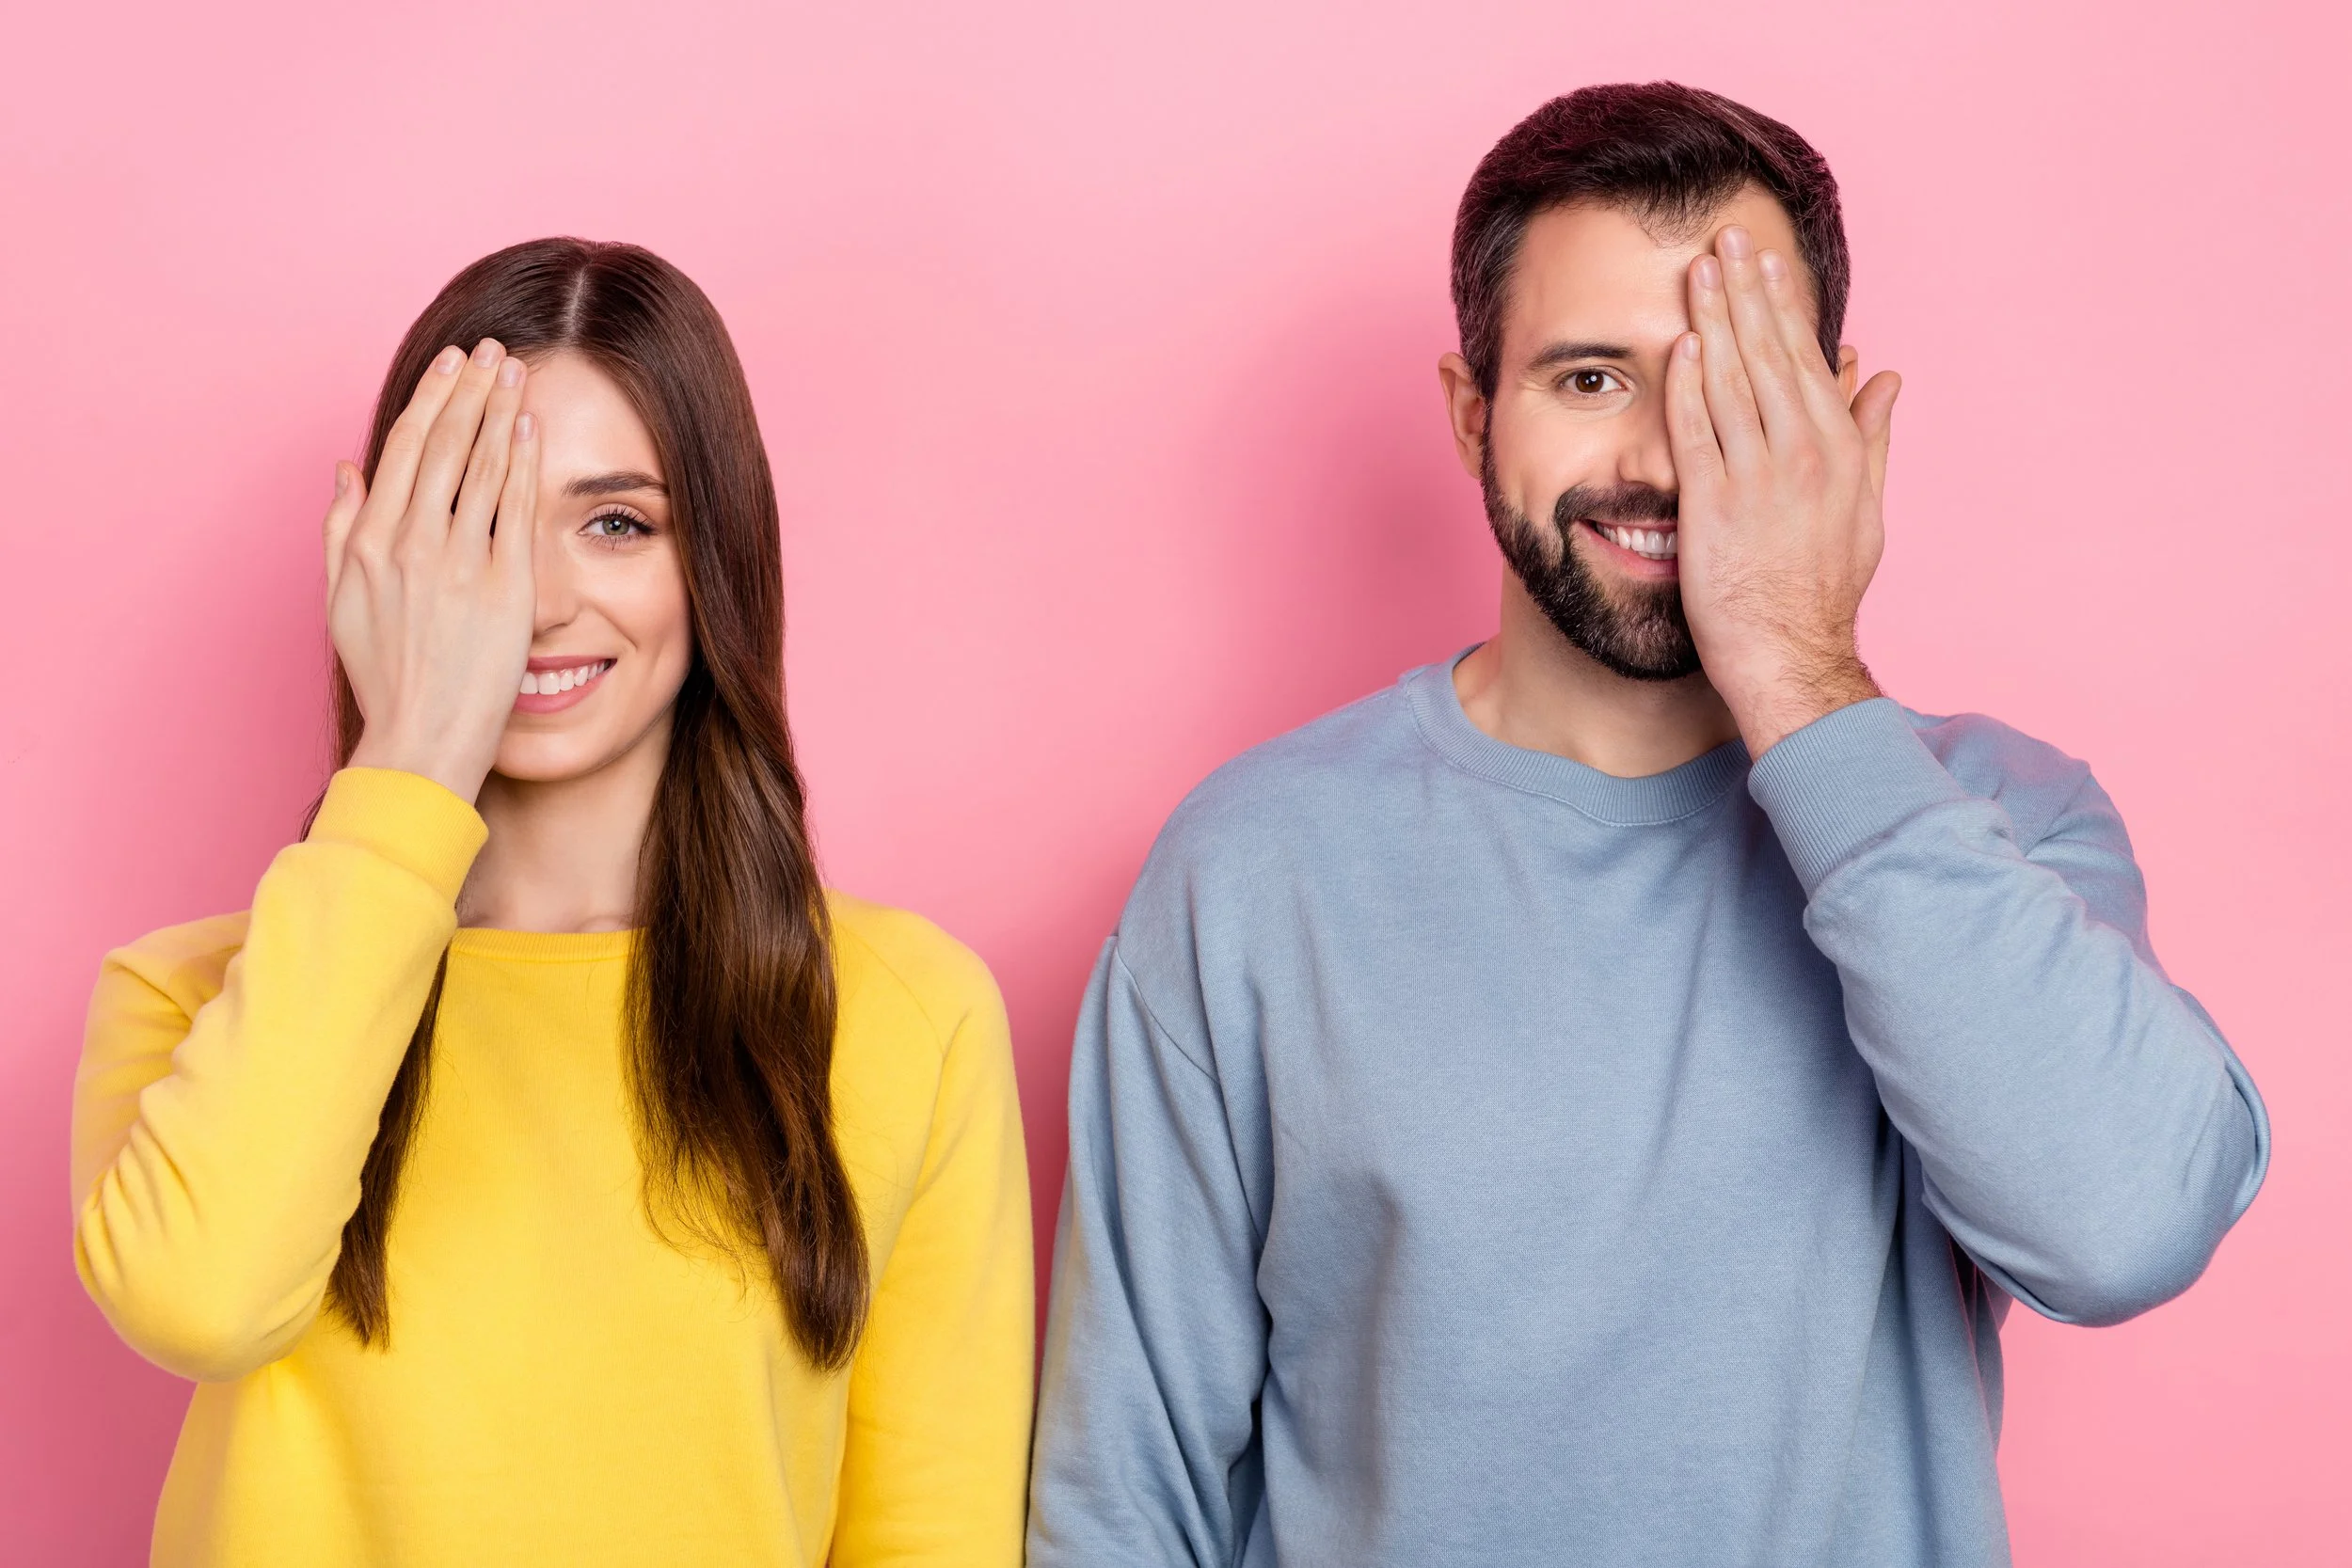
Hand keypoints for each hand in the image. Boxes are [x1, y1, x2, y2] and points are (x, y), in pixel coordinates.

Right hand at [322, 339, 536, 802]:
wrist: (421, 737)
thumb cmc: (386, 676)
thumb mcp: (343, 600)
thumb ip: (342, 529)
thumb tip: (348, 468)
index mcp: (371, 542)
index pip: (404, 450)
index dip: (431, 400)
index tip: (450, 364)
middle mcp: (412, 544)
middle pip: (445, 446)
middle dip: (469, 390)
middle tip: (492, 347)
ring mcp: (458, 564)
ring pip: (480, 468)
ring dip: (499, 411)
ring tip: (517, 371)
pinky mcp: (504, 588)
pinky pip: (514, 511)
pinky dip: (521, 462)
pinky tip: (530, 426)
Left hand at [1665, 224, 1901, 755]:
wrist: (1789, 655)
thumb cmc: (1823, 591)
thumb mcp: (1866, 511)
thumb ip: (1872, 438)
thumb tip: (1884, 377)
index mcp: (1839, 449)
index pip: (1806, 359)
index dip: (1784, 304)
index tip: (1767, 260)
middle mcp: (1802, 453)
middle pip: (1768, 354)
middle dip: (1746, 290)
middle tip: (1724, 237)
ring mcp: (1756, 477)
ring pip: (1731, 381)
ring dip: (1714, 319)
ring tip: (1699, 270)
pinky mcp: (1712, 504)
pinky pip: (1697, 431)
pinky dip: (1689, 384)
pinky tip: (1681, 343)